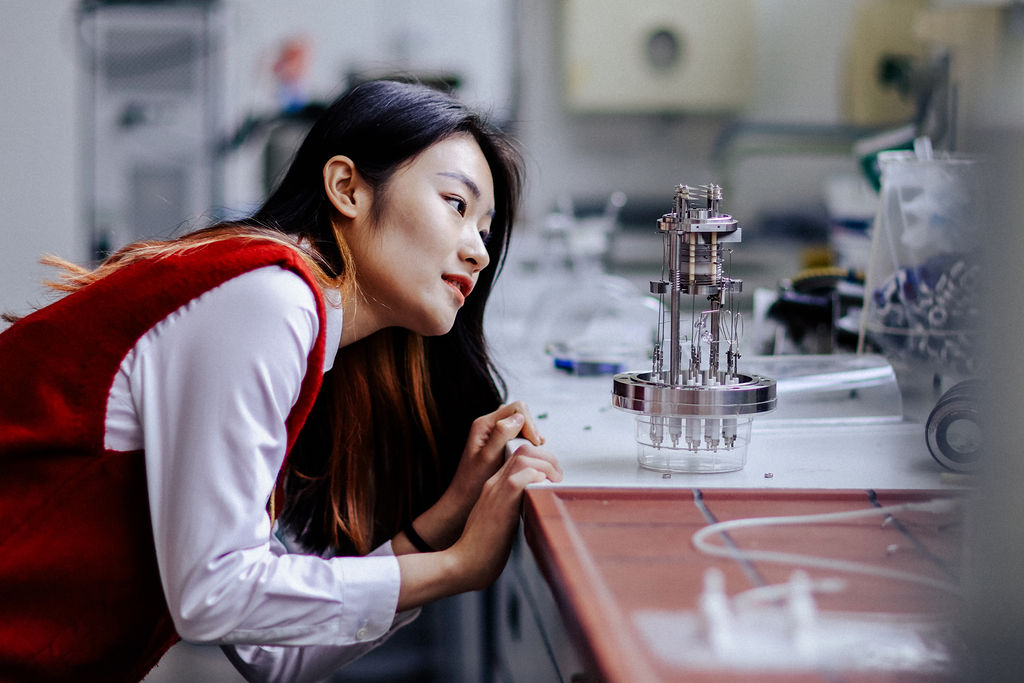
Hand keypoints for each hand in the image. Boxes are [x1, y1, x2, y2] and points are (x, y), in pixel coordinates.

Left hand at [401, 402, 543, 550]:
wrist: (463, 500)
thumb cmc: (472, 483)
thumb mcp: (488, 458)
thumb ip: (501, 435)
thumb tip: (518, 418)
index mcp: (484, 424)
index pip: (516, 408)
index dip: (530, 424)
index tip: (536, 442)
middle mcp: (489, 425)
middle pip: (520, 413)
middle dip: (532, 428)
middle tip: (538, 446)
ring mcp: (494, 433)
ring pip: (521, 423)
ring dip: (531, 435)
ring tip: (536, 451)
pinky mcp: (499, 443)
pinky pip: (518, 434)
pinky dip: (528, 442)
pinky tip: (530, 454)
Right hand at [448, 442, 561, 589]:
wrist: (463, 563)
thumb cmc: (482, 549)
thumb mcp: (500, 522)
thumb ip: (513, 510)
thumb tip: (533, 508)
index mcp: (493, 487)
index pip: (518, 456)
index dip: (540, 459)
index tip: (552, 474)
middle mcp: (494, 484)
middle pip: (523, 451)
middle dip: (547, 457)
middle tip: (558, 475)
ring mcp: (495, 492)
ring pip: (523, 458)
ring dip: (546, 465)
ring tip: (555, 480)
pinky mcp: (500, 504)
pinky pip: (520, 479)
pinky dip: (537, 478)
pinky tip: (544, 487)